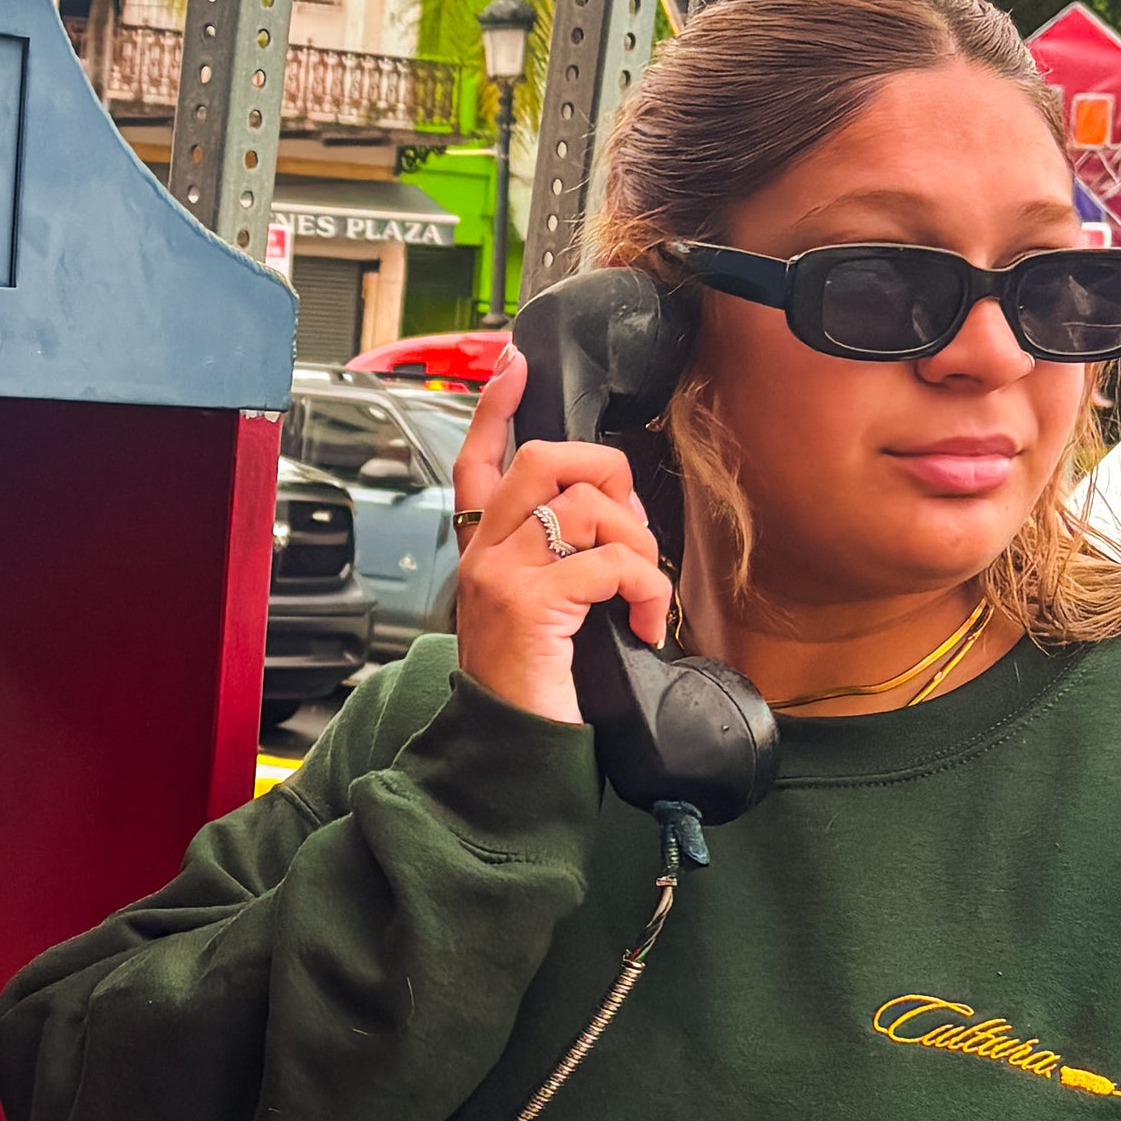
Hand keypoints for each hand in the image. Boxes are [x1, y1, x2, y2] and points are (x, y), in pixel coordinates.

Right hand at [448, 349, 671, 727]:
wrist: (509, 755)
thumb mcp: (541, 618)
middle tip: (631, 523)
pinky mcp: (530, 603)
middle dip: (607, 470)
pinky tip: (645, 624)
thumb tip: (618, 527)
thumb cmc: (534, 692)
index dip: (494, 409)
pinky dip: (646, 589)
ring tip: (642, 590)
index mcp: (483, 554)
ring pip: (587, 506)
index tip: (516, 365)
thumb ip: (560, 569)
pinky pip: (611, 562)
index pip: (474, 462)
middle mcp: (483, 555)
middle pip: (544, 459)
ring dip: (639, 543)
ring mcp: (501, 575)